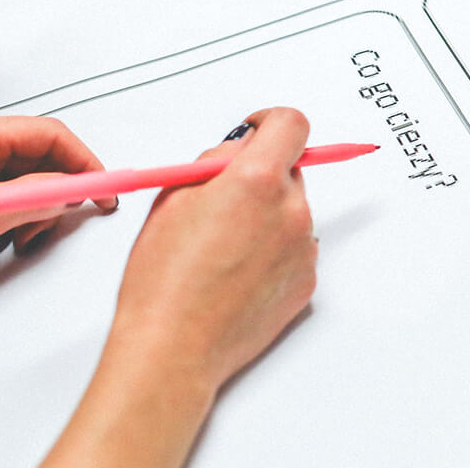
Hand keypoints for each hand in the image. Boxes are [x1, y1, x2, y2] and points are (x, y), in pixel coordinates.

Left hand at [0, 115, 113, 327]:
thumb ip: (34, 197)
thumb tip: (73, 188)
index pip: (49, 135)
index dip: (84, 163)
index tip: (106, 190)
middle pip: (38, 158)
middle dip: (54, 194)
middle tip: (53, 225)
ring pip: (22, 182)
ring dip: (30, 213)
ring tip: (13, 241)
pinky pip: (0, 199)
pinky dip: (9, 222)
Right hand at [111, 107, 316, 388]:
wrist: (174, 347)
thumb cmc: (162, 280)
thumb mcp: (173, 198)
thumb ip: (214, 162)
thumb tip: (240, 148)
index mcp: (256, 181)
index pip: (292, 125)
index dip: (271, 122)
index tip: (256, 130)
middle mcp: (290, 210)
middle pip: (290, 170)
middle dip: (261, 176)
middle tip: (221, 202)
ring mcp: (303, 247)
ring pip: (291, 211)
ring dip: (266, 216)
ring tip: (222, 249)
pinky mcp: (307, 280)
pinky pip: (294, 249)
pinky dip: (273, 251)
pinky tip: (236, 273)